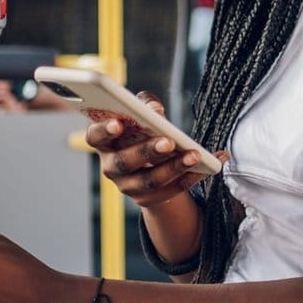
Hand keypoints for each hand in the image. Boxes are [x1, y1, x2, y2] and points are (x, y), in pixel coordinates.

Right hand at [87, 91, 222, 208]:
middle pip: (124, 162)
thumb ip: (145, 104)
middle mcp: (111, 166)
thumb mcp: (141, 112)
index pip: (94, 137)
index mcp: (104, 141)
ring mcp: (128, 186)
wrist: (147, 162)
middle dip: (147, 151)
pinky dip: (192, 177)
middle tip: (169, 141)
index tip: (118, 123)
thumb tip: (154, 108)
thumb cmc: (140, 129)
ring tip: (194, 154)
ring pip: (149, 181)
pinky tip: (208, 164)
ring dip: (174, 167)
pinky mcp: (148, 199)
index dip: (103, 131)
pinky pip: (171, 190)